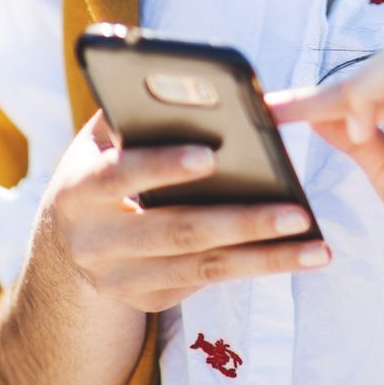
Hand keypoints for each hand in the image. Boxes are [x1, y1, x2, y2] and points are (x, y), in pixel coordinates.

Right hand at [31, 108, 332, 313]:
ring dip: (265, 257)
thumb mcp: (105, 137)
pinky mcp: (146, 299)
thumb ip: (142, 111)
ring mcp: (120, 279)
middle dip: (242, 222)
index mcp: (79, 189)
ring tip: (317, 246)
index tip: (211, 155)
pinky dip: (256, 268)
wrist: (66, 242)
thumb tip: (201, 84)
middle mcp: (95, 241)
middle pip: (178, 231)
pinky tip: (299, 256)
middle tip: (297, 213)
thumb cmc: (104, 165)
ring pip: (202, 266)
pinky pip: (207, 281)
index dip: (163, 165)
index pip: (120, 175)